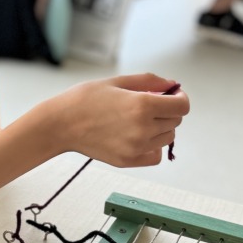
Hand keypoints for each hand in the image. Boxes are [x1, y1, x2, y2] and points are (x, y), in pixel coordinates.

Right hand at [53, 73, 188, 166]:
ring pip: (167, 138)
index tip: (172, 96)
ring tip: (139, 121)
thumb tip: (172, 85)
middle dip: (168, 111)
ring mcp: (136, 147)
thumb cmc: (85, 99)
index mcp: (143, 105)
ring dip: (160, 128)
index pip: (182, 106)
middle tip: (148, 106)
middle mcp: (143, 128)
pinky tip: (138, 137)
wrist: (60, 124)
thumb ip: (149, 82)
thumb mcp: (117, 82)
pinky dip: (153, 146)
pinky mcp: (128, 160)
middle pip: (175, 122)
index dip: (180, 98)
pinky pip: (155, 156)